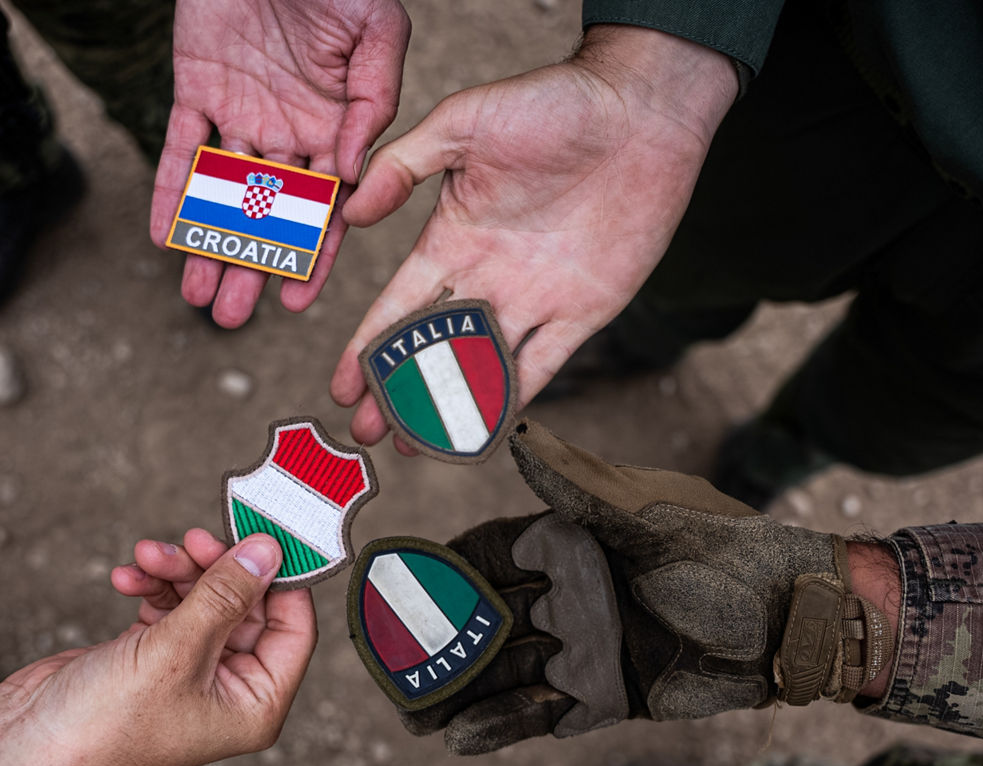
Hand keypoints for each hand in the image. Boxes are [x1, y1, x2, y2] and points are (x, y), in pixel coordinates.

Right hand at [0, 530, 315, 765]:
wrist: (28, 748)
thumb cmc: (105, 727)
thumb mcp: (177, 650)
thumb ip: (225, 595)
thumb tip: (267, 551)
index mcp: (255, 703)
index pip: (293, 627)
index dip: (280, 579)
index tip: (261, 534)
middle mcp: (228, 687)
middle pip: (245, 604)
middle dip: (214, 567)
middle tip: (191, 541)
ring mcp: (189, 669)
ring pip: (203, 598)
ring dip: (176, 571)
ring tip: (147, 555)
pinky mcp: (152, 654)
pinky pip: (168, 605)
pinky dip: (150, 586)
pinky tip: (127, 578)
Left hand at [150, 0, 410, 327]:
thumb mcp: (376, 32)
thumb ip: (372, 104)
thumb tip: (349, 178)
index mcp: (335, 128)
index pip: (324, 209)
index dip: (310, 257)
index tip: (294, 302)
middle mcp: (288, 132)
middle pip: (268, 215)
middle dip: (251, 267)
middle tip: (230, 318)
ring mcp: (240, 114)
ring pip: (223, 195)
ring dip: (210, 245)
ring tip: (196, 296)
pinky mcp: (196, 90)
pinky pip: (180, 150)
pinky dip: (171, 191)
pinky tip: (164, 235)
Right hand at [330, 25, 737, 449]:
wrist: (640, 111)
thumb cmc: (552, 104)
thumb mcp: (463, 122)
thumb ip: (404, 166)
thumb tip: (351, 211)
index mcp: (454, 237)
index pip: (400, 305)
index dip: (369, 347)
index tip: (342, 386)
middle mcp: (489, 275)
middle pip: (433, 348)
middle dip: (398, 391)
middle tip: (367, 431)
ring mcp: (535, 298)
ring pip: (480, 366)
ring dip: (446, 408)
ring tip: (413, 444)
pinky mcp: (584, 312)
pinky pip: (540, 366)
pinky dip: (510, 401)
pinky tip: (480, 432)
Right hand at [401, 421, 893, 753]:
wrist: (793, 623)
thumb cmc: (728, 554)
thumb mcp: (648, 515)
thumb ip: (578, 487)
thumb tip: (522, 434)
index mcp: (572, 543)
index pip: (490, 552)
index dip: (443, 567)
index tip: (395, 579)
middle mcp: (568, 595)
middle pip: (486, 618)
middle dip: (437, 638)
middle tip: (384, 657)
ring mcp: (582, 648)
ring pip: (504, 671)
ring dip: (458, 688)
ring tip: (408, 708)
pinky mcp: (603, 696)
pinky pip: (540, 714)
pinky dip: (499, 724)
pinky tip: (457, 735)